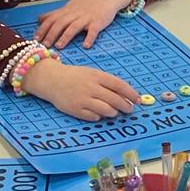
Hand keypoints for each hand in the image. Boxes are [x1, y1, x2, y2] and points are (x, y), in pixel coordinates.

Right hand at [23, 58, 139, 120]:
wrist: (51, 79)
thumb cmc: (74, 76)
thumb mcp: (91, 73)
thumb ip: (107, 83)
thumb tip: (125, 95)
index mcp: (96, 76)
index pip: (119, 85)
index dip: (131, 94)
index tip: (138, 100)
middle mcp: (90, 87)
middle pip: (115, 100)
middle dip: (126, 106)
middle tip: (129, 109)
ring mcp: (83, 99)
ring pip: (106, 110)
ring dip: (113, 113)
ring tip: (114, 112)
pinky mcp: (75, 110)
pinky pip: (94, 117)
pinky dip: (99, 117)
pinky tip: (98, 114)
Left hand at [33, 0, 134, 49]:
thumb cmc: (87, 3)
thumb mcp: (69, 6)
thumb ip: (55, 14)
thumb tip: (39, 19)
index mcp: (67, 11)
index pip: (51, 19)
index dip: (42, 29)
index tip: (35, 39)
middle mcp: (75, 14)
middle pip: (60, 23)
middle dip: (51, 34)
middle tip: (44, 45)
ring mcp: (86, 18)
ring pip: (74, 26)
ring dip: (65, 36)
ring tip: (59, 46)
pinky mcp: (98, 22)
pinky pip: (93, 30)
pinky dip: (89, 38)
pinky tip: (86, 45)